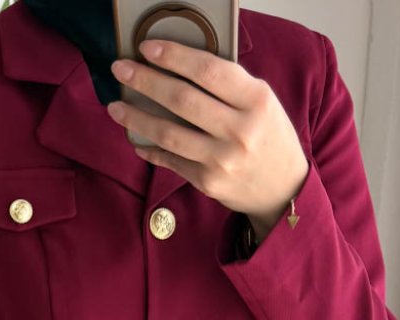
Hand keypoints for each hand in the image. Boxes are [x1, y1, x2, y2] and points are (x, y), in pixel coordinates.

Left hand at [107, 38, 309, 241]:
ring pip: (169, 133)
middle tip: (121, 69)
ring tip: (115, 106)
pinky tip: (136, 139)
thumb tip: (179, 65)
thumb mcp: (261, 103)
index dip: (173, 56)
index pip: (208, 70)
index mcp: (256, 101)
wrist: (284, 189)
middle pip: (181, 99)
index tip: (147, 48)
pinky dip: (150, 149)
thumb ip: (228, 85)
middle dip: (145, 81)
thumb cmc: (269, 137)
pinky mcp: (208, 182)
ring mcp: (222, 160)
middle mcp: (239, 130)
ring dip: (137, 118)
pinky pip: (171, 160)